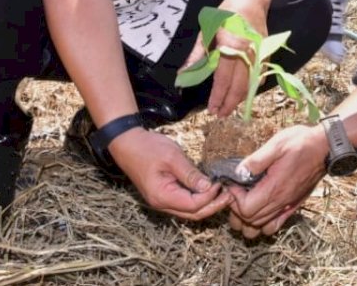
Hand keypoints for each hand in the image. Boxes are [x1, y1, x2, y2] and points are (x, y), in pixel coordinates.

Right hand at [110, 128, 230, 220]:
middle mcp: (161, 204)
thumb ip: (190, 174)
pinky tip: (208, 190)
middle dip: (213, 206)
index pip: (193, 205)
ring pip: (189, 211)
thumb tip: (209, 187)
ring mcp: (161, 201)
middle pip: (193, 214)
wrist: (126, 143)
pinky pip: (184, 204)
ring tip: (222, 193)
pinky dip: (198, 200)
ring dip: (207, 204)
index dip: (210, 197)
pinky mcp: (163, 195)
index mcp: (163, 196)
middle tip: (229, 195)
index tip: (220, 184)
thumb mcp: (172, 157)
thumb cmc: (147, 147)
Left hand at [226, 123, 327, 237]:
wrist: (326, 148)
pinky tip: (260, 206)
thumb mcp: (276, 144)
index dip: (234, 198)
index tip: (235, 183)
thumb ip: (256, 160)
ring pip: (260, 228)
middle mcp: (281, 201)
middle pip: (250, 221)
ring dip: (247, 218)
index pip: (245, 209)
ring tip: (246, 199)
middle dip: (237, 207)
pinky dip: (262, 223)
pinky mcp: (292, 206)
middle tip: (237, 189)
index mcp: (275, 187)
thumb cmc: (301, 143)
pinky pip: (273, 227)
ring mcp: (287, 206)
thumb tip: (238, 172)